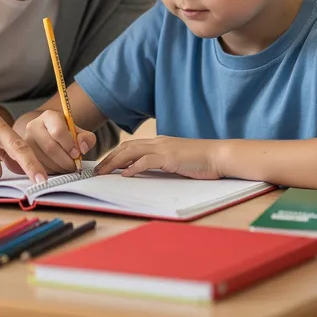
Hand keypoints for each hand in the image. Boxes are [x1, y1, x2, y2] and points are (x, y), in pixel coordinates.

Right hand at [14, 110, 95, 173]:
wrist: (50, 136)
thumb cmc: (66, 135)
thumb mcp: (79, 133)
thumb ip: (86, 138)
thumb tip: (82, 148)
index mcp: (49, 116)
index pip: (58, 131)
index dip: (69, 145)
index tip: (77, 154)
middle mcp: (34, 126)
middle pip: (50, 147)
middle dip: (65, 160)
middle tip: (74, 165)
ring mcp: (26, 140)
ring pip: (43, 159)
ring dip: (59, 168)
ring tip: (67, 167)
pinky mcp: (23, 154)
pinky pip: (37, 167)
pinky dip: (51, 171)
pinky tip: (57, 168)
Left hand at [94, 137, 223, 179]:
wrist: (219, 156)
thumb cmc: (200, 161)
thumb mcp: (176, 161)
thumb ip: (160, 163)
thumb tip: (142, 171)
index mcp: (159, 143)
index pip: (131, 146)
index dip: (115, 155)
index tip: (104, 165)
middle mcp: (158, 142)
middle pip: (126, 148)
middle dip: (109, 159)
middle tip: (97, 170)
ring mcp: (164, 148)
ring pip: (132, 152)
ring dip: (115, 163)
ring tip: (103, 173)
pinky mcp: (170, 158)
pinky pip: (147, 161)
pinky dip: (133, 167)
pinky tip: (125, 175)